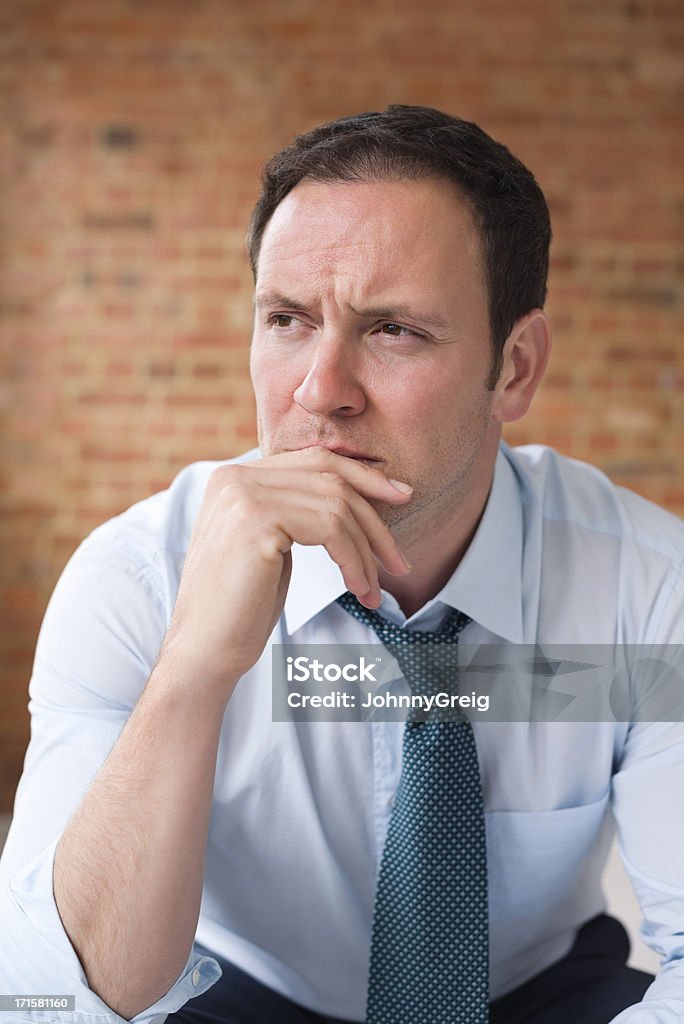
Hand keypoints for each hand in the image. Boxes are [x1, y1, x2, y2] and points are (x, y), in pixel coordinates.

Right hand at [157, 447, 411, 700]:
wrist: (204, 651)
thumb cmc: (241, 607)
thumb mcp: (271, 546)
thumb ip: (297, 511)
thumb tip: (354, 495)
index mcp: (235, 477)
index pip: (314, 460)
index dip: (362, 476)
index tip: (399, 496)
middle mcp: (235, 477)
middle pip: (329, 477)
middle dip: (374, 517)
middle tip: (398, 558)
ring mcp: (243, 495)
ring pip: (336, 506)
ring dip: (366, 551)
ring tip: (373, 589)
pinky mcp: (256, 521)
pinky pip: (330, 529)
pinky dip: (355, 561)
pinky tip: (360, 590)